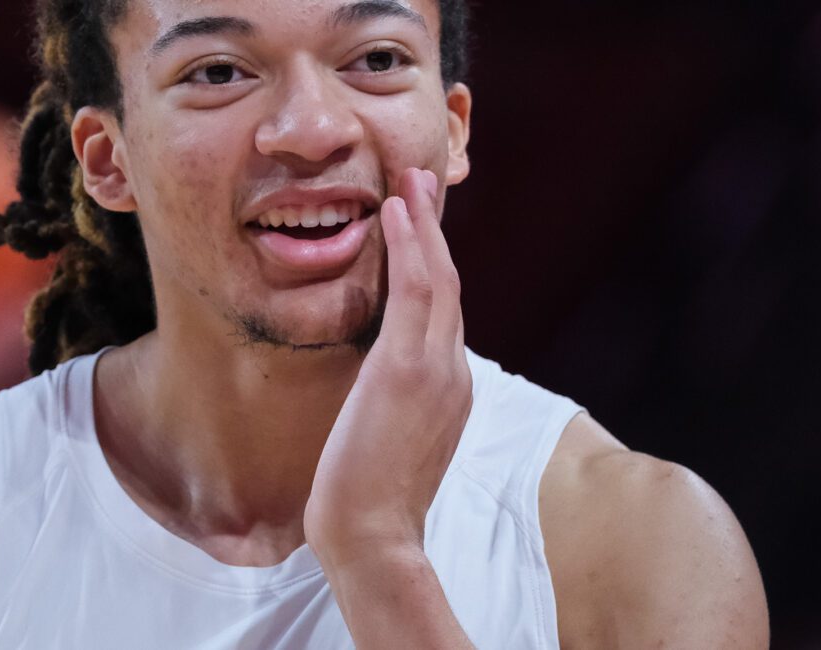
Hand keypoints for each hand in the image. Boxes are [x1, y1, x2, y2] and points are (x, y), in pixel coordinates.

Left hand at [304, 167, 471, 565]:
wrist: (372, 536)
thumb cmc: (367, 498)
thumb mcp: (385, 437)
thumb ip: (390, 401)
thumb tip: (372, 382)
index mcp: (449, 388)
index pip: (443, 312)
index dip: (433, 262)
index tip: (419, 226)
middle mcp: (453, 371)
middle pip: (449, 283)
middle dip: (434, 230)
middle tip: (420, 181)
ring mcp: (437, 368)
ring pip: (439, 277)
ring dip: (424, 223)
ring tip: (407, 179)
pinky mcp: (408, 368)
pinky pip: (417, 289)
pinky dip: (411, 244)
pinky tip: (396, 212)